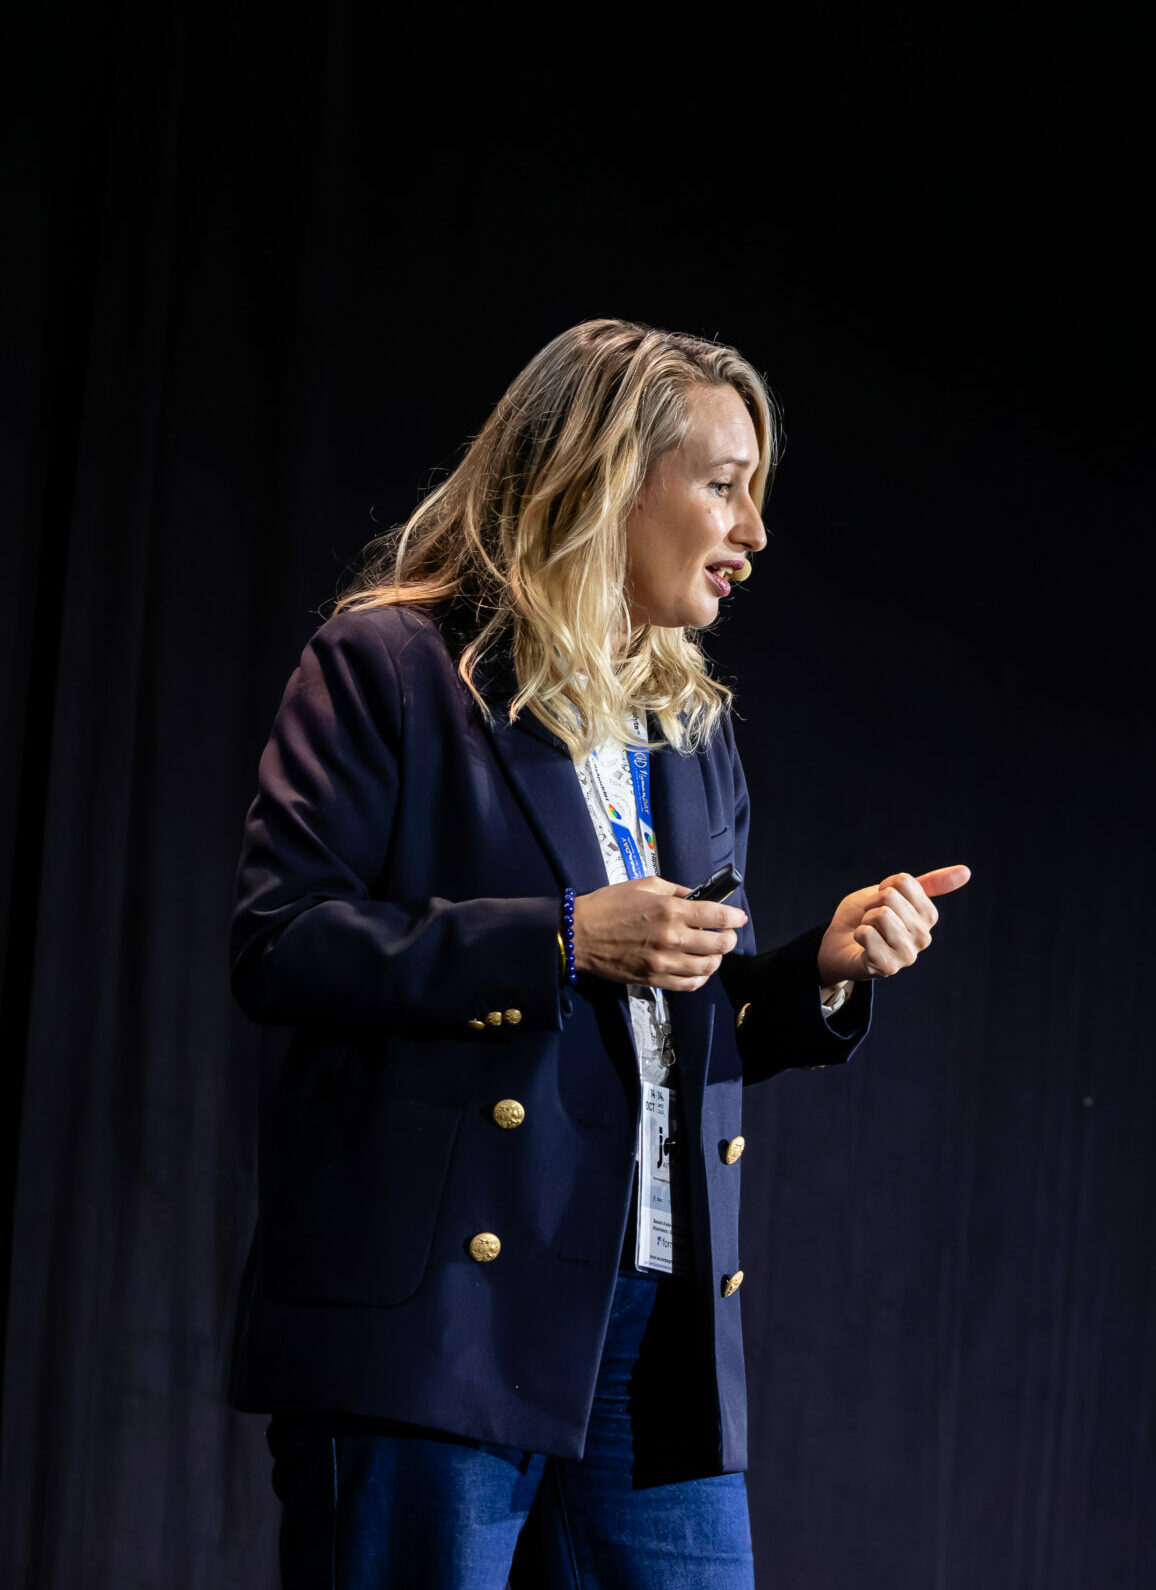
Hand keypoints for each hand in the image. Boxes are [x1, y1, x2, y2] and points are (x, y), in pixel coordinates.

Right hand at [572, 876, 747, 991]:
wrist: (579, 934)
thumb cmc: (608, 905)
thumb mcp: (643, 885)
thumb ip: (674, 890)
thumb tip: (696, 897)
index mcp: (669, 910)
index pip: (716, 916)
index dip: (734, 917)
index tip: (739, 918)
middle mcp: (671, 937)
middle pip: (718, 944)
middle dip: (728, 938)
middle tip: (726, 934)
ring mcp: (663, 962)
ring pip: (707, 967)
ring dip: (717, 959)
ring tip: (713, 952)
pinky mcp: (654, 979)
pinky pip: (689, 984)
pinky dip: (700, 978)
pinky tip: (699, 969)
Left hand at [816, 865, 970, 986]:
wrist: (837, 943)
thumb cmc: (866, 917)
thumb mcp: (893, 893)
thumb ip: (928, 883)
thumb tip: (967, 871)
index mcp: (928, 916)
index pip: (903, 881)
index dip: (883, 886)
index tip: (880, 901)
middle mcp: (923, 937)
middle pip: (890, 897)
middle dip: (871, 904)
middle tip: (871, 919)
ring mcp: (907, 955)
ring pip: (881, 915)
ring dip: (865, 919)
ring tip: (868, 931)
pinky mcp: (888, 967)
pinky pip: (867, 934)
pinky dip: (858, 933)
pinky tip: (862, 945)